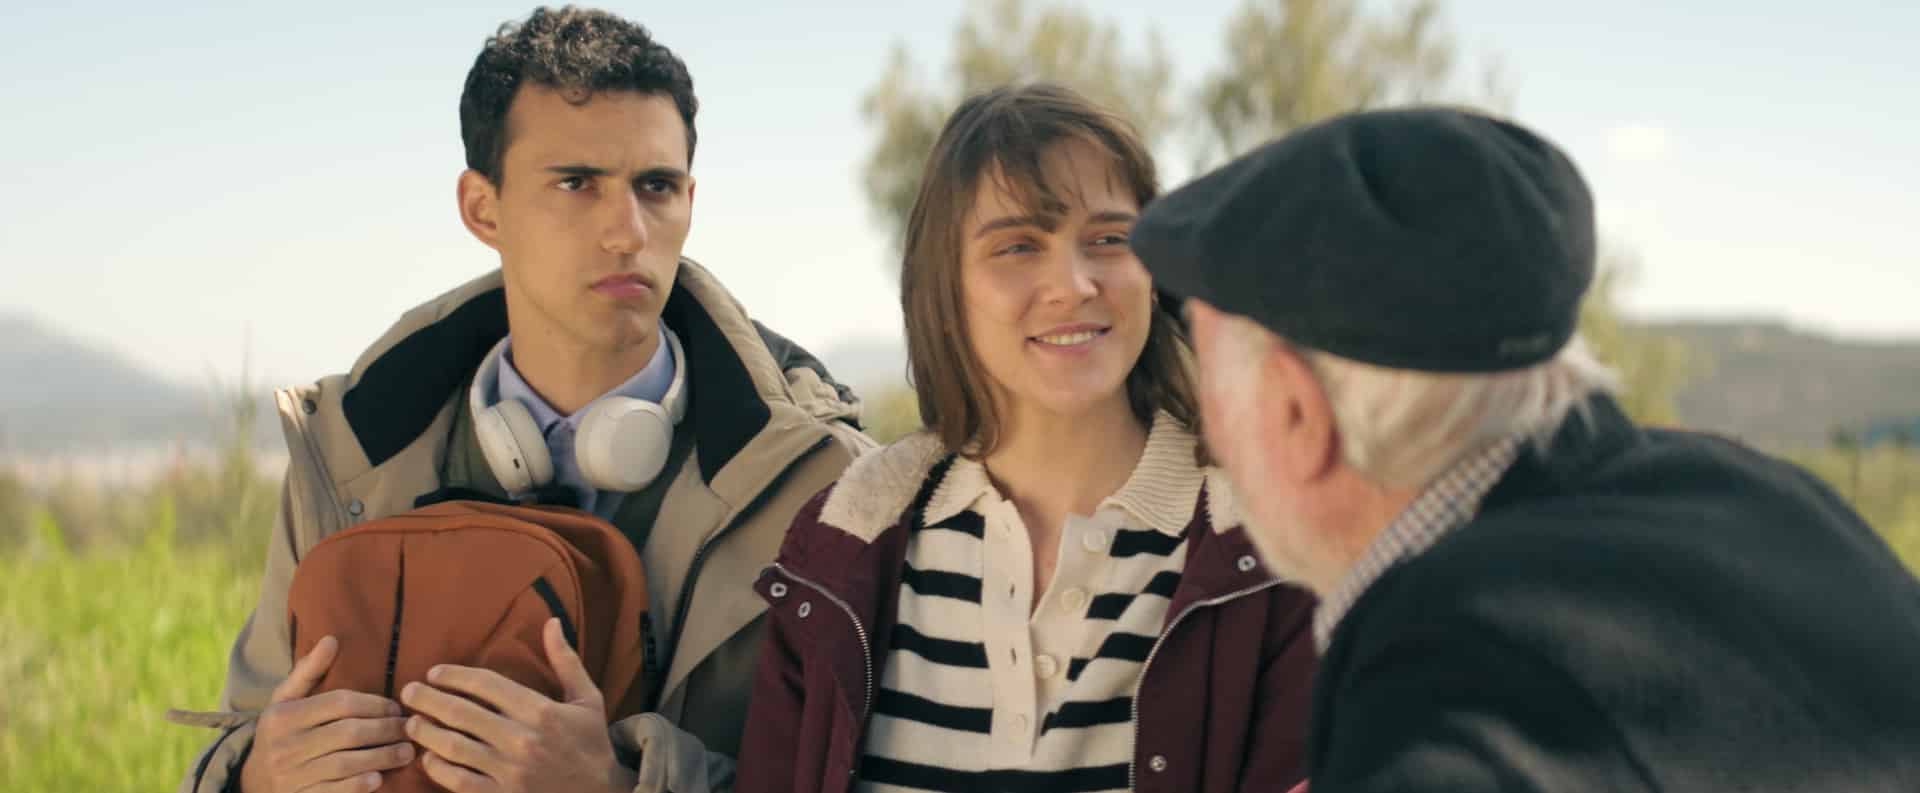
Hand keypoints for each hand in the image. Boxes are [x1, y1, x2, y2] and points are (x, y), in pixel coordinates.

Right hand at [238, 636, 412, 792]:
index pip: (340, 703)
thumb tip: (331, 639)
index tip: (396, 707)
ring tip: (406, 752)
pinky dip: (359, 785)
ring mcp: (293, 776)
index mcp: (284, 716)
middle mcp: (286, 746)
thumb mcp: (285, 701)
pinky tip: (380, 778)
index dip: (374, 704)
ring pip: (347, 764)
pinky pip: (336, 792)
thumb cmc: (280, 733)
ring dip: (383, 757)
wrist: (253, 783)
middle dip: (386, 730)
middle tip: (409, 728)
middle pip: (349, 733)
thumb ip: (308, 671)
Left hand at [402, 618, 637, 792]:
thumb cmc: (591, 742)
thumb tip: (552, 622)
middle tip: (408, 691)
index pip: (486, 685)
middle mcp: (522, 740)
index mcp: (541, 712)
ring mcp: (509, 772)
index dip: (455, 676)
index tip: (434, 672)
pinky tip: (428, 757)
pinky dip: (438, 768)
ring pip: (454, 747)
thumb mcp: (587, 698)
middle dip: (428, 699)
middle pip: (462, 713)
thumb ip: (565, 660)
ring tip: (411, 722)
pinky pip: (459, 781)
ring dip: (427, 732)